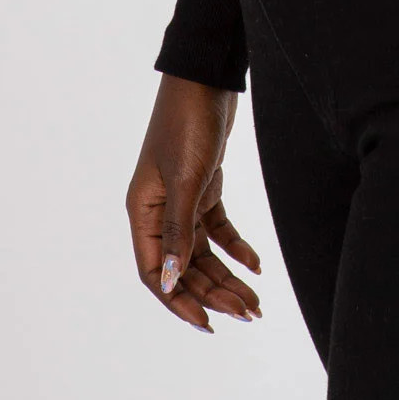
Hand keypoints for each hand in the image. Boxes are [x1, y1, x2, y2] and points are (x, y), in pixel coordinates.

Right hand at [126, 73, 262, 332]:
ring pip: (203, 252)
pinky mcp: (204, 186)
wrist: (207, 77)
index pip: (155, 272)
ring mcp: (182, 198)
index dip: (179, 300)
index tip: (208, 322)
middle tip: (248, 313)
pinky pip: (218, 228)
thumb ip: (178, 232)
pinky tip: (256, 264)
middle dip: (214, 292)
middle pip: (184, 266)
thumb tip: (168, 280)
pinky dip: (236, 247)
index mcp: (142, 212)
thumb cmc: (188, 123)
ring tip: (255, 302)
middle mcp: (158, 210)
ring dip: (228, 277)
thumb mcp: (185, 180)